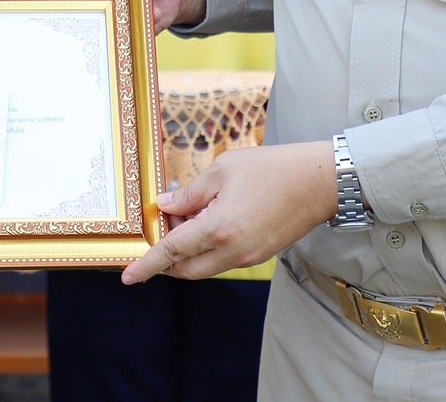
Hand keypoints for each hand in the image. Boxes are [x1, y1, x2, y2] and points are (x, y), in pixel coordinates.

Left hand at [121, 142, 336, 283]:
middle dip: (167, 255)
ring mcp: (248, 258)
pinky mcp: (259, 255)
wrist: (318, 182)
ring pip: (205, 266)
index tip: (126, 276)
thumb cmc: (271, 169)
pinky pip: (223, 260)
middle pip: (186, 269)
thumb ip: (190, 192)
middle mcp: (232, 251)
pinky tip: (211, 217)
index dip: (147, 265)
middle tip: (168, 218)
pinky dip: (208, 247)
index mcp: (218, 229)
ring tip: (193, 209)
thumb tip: (166, 206)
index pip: (172, 253)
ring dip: (189, 249)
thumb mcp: (223, 170)